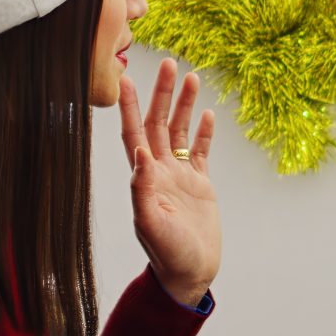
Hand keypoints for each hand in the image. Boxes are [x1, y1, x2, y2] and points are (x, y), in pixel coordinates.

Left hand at [116, 59, 218, 306]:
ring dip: (184, 104)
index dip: (131, 108)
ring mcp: (180, 175)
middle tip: (168, 62)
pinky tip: (207, 112)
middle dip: (162, 93)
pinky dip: (202, 131)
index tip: (127, 80)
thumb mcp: (151, 223)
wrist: (190, 273)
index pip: (134, 134)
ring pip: (180, 131)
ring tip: (192, 76)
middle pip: (159, 123)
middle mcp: (159, 171)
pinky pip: (199, 150)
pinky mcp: (200, 184)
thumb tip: (140, 154)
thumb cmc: (167, 254)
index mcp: (144, 178)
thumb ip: (143, 189)